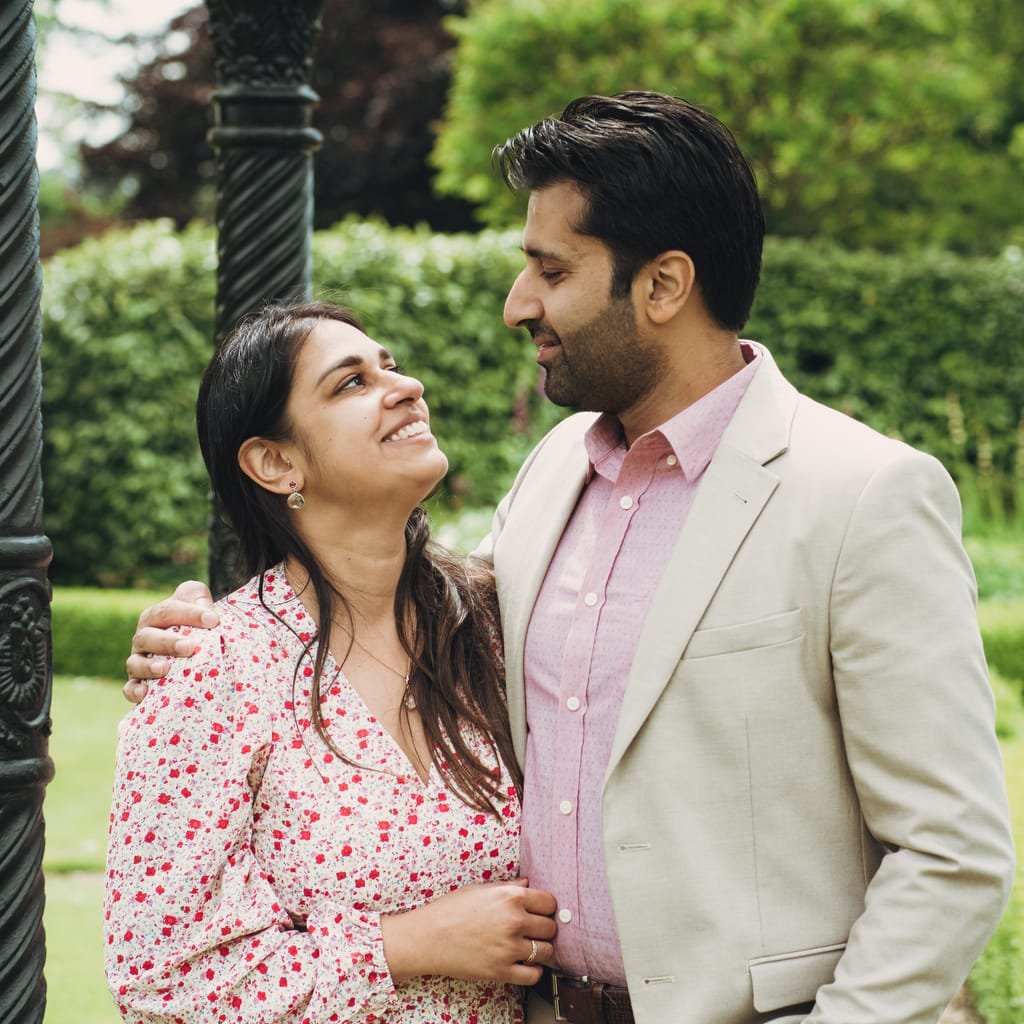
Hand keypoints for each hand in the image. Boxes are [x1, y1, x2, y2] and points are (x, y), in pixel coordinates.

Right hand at [123, 580, 217, 703]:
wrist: (190, 642)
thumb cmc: (193, 619)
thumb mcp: (196, 599)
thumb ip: (198, 597)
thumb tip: (206, 611)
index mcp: (155, 617)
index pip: (167, 611)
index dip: (189, 614)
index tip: (213, 620)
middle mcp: (144, 638)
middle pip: (147, 637)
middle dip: (168, 642)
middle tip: (190, 647)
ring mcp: (139, 660)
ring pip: (135, 663)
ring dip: (148, 666)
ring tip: (165, 668)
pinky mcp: (138, 682)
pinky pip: (129, 688)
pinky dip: (134, 691)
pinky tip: (145, 693)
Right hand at [381, 878, 556, 984]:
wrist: (427, 937)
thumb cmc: (450, 910)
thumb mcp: (480, 889)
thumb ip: (508, 887)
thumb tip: (528, 884)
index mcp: (510, 897)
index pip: (549, 902)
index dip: (546, 907)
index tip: (541, 912)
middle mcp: (514, 921)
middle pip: (550, 927)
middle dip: (544, 928)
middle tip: (534, 930)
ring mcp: (509, 948)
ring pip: (546, 951)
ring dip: (541, 950)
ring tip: (530, 947)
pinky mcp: (501, 971)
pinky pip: (534, 976)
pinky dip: (534, 971)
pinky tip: (525, 964)